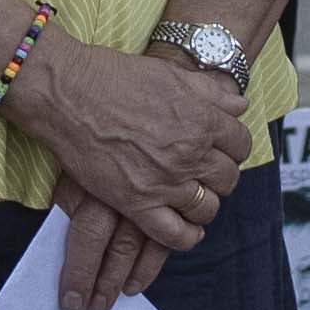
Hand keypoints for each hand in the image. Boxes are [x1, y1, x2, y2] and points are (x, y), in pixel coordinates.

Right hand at [14, 37, 248, 281]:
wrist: (68, 94)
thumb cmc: (115, 77)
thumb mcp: (171, 74)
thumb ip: (210, 93)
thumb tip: (239, 106)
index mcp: (202, 120)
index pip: (241, 144)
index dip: (232, 147)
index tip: (219, 149)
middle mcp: (190, 154)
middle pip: (227, 179)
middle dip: (219, 176)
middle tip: (202, 173)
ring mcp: (165, 182)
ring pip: (207, 208)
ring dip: (203, 204)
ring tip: (190, 197)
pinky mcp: (137, 203)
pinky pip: (175, 234)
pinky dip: (186, 236)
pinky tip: (184, 228)